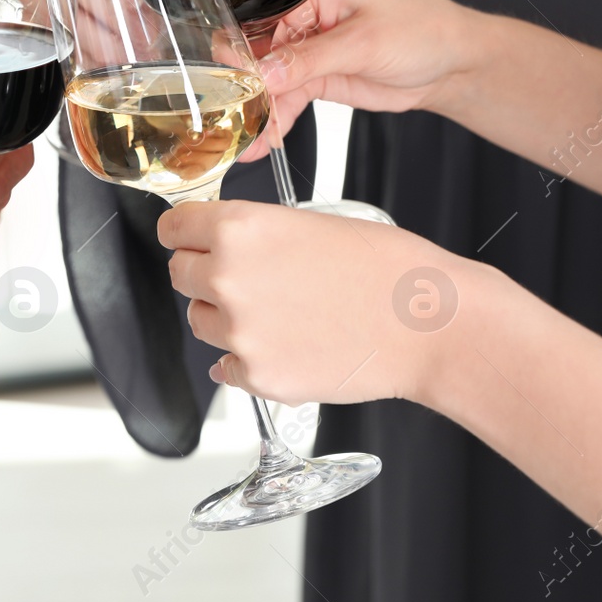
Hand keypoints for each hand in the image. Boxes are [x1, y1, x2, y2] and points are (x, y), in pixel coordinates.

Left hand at [158, 200, 467, 404]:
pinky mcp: (258, 377)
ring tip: (278, 311)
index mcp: (240, 230)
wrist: (428, 324)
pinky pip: (226, 366)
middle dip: (204, 272)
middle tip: (245, 276)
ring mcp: (240, 334)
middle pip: (179, 274)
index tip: (188, 237)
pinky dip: (246, 358)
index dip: (185, 231)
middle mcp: (228, 280)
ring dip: (224, 316)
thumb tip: (223, 246)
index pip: (174, 227)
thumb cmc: (387, 268)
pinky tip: (285, 343)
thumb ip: (255, 234)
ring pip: (200, 321)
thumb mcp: (312, 224)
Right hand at [242, 0, 475, 159]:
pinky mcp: (320, 78)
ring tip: (249, 138)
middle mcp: (306, 18)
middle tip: (238, 113)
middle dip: (245, 83)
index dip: (243, 46)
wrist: (451, 65)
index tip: (237, 77)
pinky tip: (268, 139)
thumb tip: (266, 72)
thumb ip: (311, 59)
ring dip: (259, 110)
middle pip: (257, 50)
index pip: (260, 15)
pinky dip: (277, 120)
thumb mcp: (365, 42)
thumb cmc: (423, 30)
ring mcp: (312, 51)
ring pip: (270, 81)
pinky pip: (288, 99)